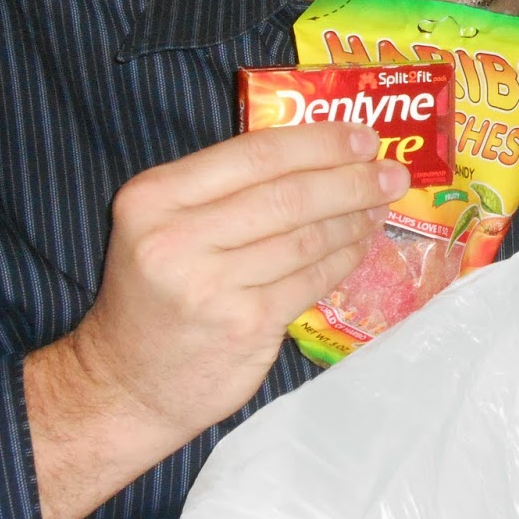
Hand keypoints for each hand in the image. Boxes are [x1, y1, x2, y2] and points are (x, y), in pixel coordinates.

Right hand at [25, 123, 408, 518]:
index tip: (365, 134)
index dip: (319, 141)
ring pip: (306, 237)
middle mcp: (176, 237)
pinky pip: (310, 279)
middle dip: (351, 179)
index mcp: (154, 196)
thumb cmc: (157, 292)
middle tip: (392, 172)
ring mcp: (211, 285)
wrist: (126, 383)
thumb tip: (325, 150)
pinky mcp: (244, 324)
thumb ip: (225, 186)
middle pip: (287, 195)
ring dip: (354, 218)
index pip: (255, 154)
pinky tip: (360, 245)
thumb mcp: (165, 223)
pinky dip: (343, 258)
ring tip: (379, 205)